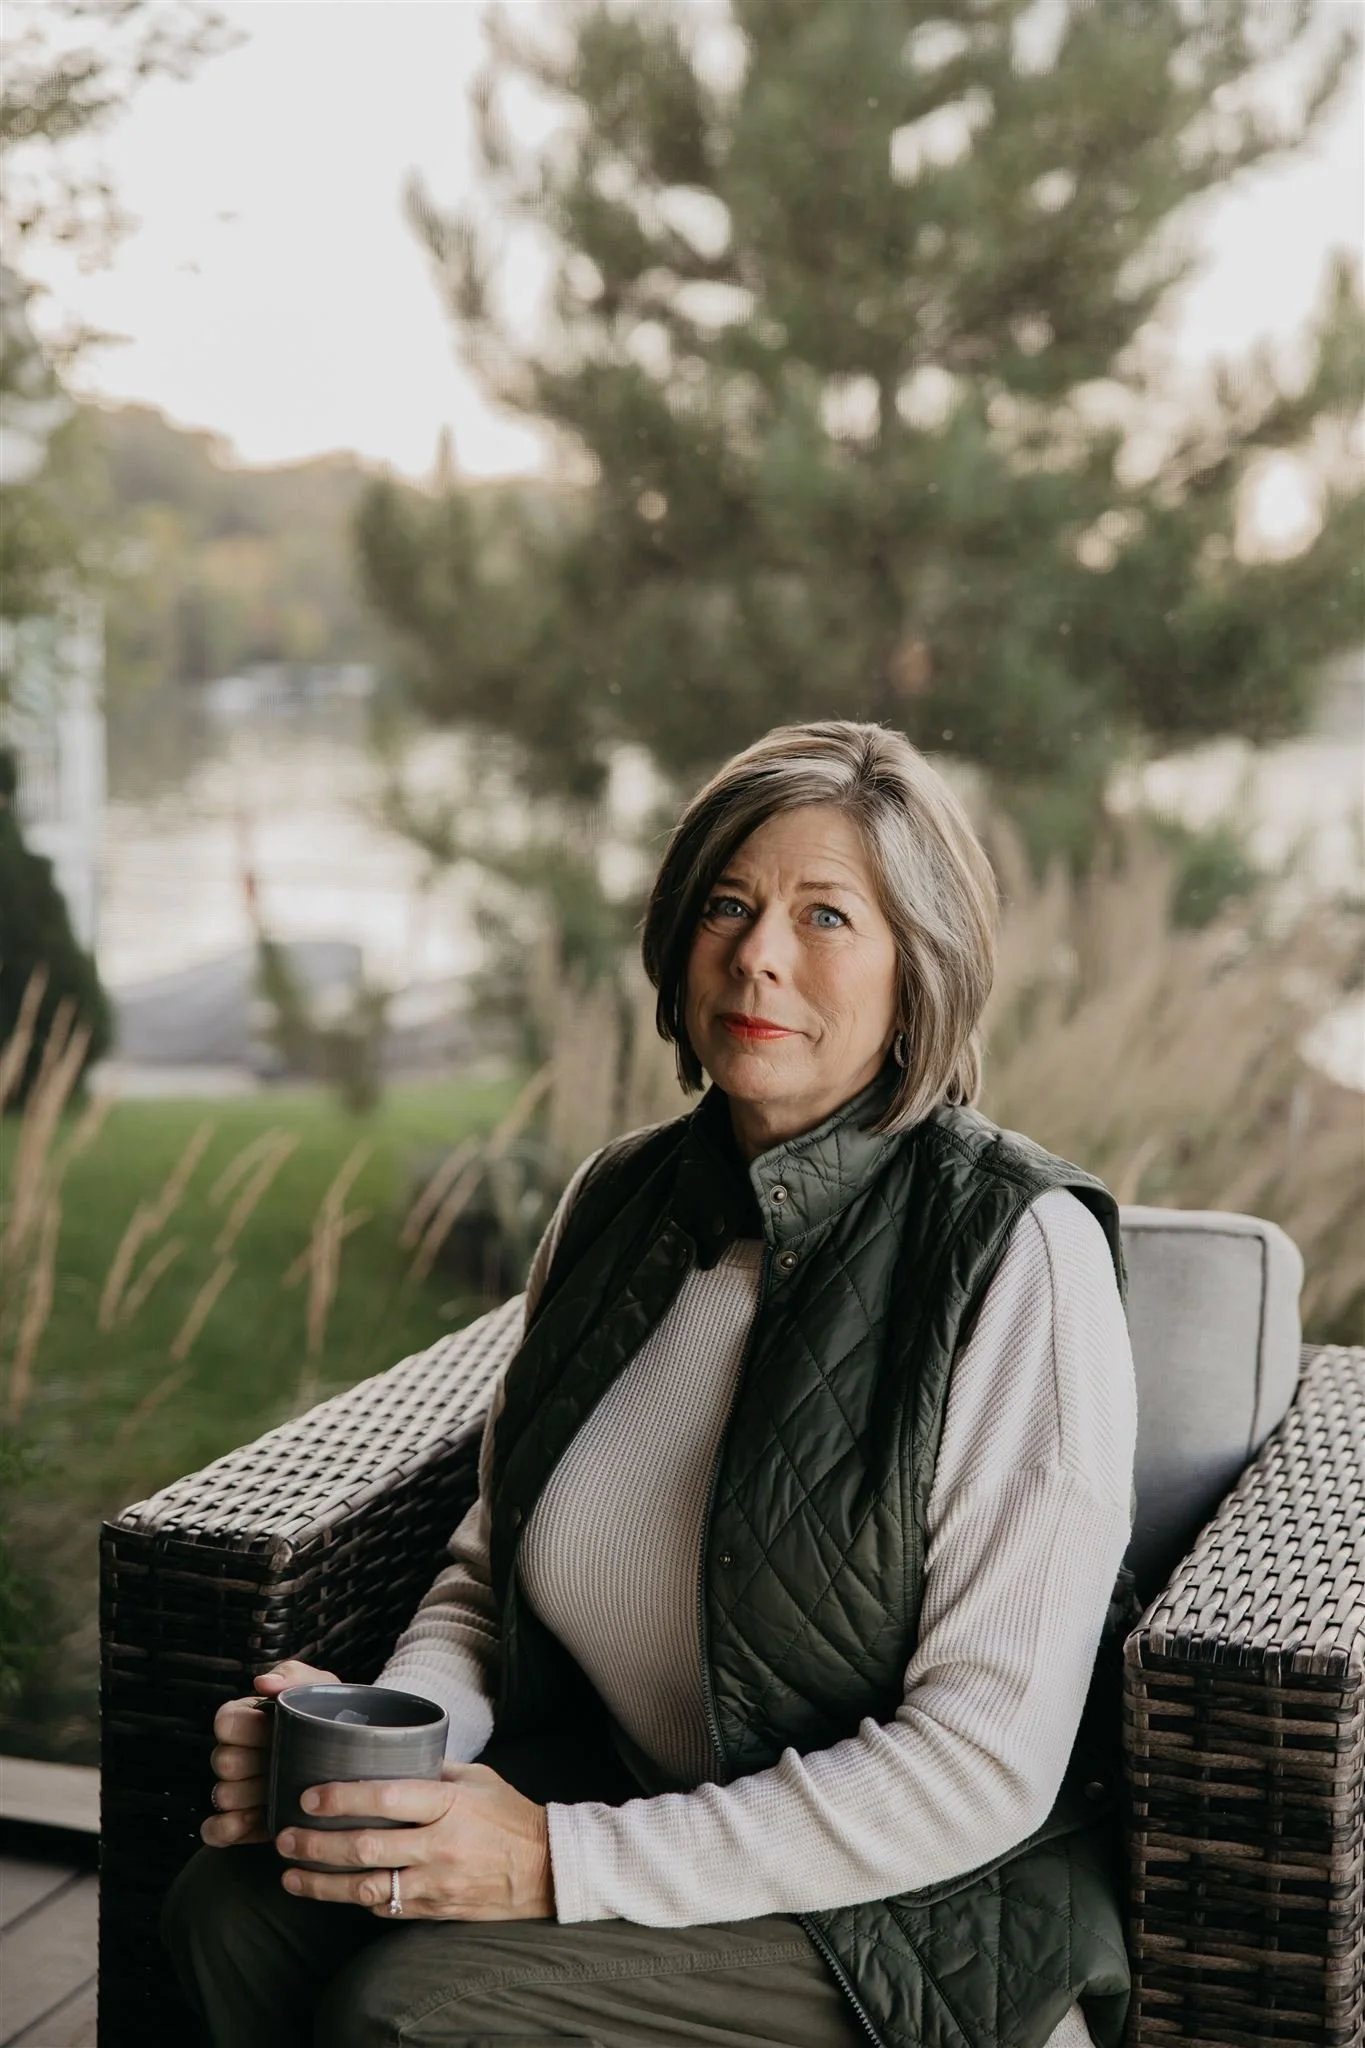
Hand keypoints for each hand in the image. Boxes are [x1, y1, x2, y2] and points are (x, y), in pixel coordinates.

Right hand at [202, 1658, 339, 1847]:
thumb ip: (294, 1676)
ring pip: (223, 1795)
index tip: (273, 1730)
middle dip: (253, 1764)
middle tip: (284, 1763)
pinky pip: (215, 1831)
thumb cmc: (333, 1720)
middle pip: (223, 1761)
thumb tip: (262, 1683)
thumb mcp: (321, 1689)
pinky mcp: (242, 1824)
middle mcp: (239, 1754)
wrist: (356, 1763)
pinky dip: (228, 1829)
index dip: (247, 1729)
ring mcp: (238, 1790)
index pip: (225, 1722)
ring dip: (251, 1797)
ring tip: (283, 1793)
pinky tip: (255, 1820)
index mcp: (249, 1719)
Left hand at [276, 1761, 553, 1920]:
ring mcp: (435, 1884)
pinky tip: (333, 1891)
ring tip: (290, 1875)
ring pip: (366, 1888)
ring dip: (322, 1884)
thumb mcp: (477, 1779)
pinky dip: (357, 1899)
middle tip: (283, 1837)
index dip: (343, 1797)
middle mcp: (439, 1846)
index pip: (387, 1798)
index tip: (309, 1796)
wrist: (546, 1869)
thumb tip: (392, 1752)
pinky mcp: (434, 1910)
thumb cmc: (509, 1815)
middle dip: (316, 1844)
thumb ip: (435, 1769)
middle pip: (365, 1848)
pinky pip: (387, 1907)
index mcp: (449, 1804)